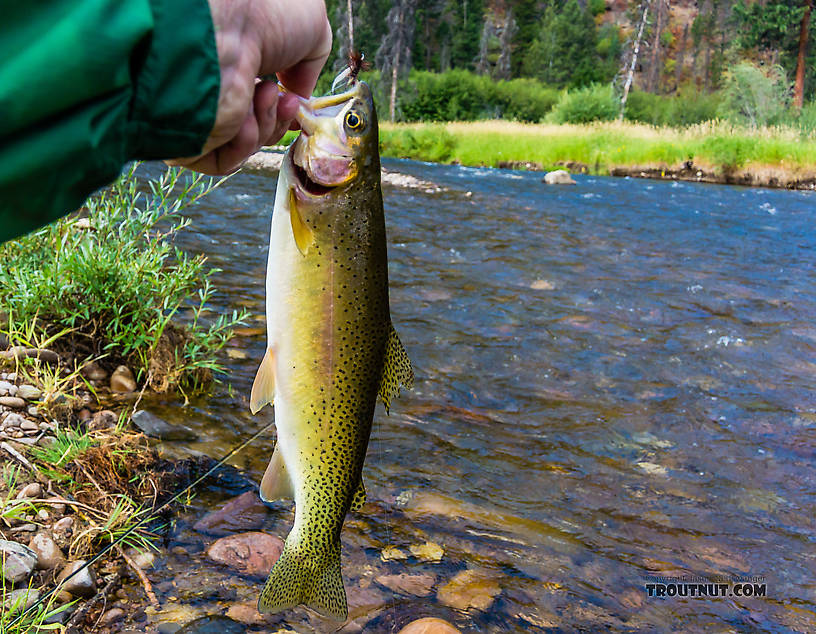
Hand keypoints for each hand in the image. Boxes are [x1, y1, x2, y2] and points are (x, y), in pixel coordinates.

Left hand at [169, 0, 331, 173]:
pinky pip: (223, 161)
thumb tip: (299, 95)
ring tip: (262, 94)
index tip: (295, 100)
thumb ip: (310, 66)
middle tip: (285, 100)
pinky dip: (243, 146)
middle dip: (279, 118)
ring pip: (245, 146)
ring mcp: (202, 111)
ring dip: (265, 127)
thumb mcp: (312, 28)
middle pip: (258, 127)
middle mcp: (217, 86)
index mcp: (237, 60)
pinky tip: (243, 118)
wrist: (227, 24)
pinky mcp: (188, 134)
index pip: (260, 101)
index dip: (283, 108)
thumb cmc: (266, 12)